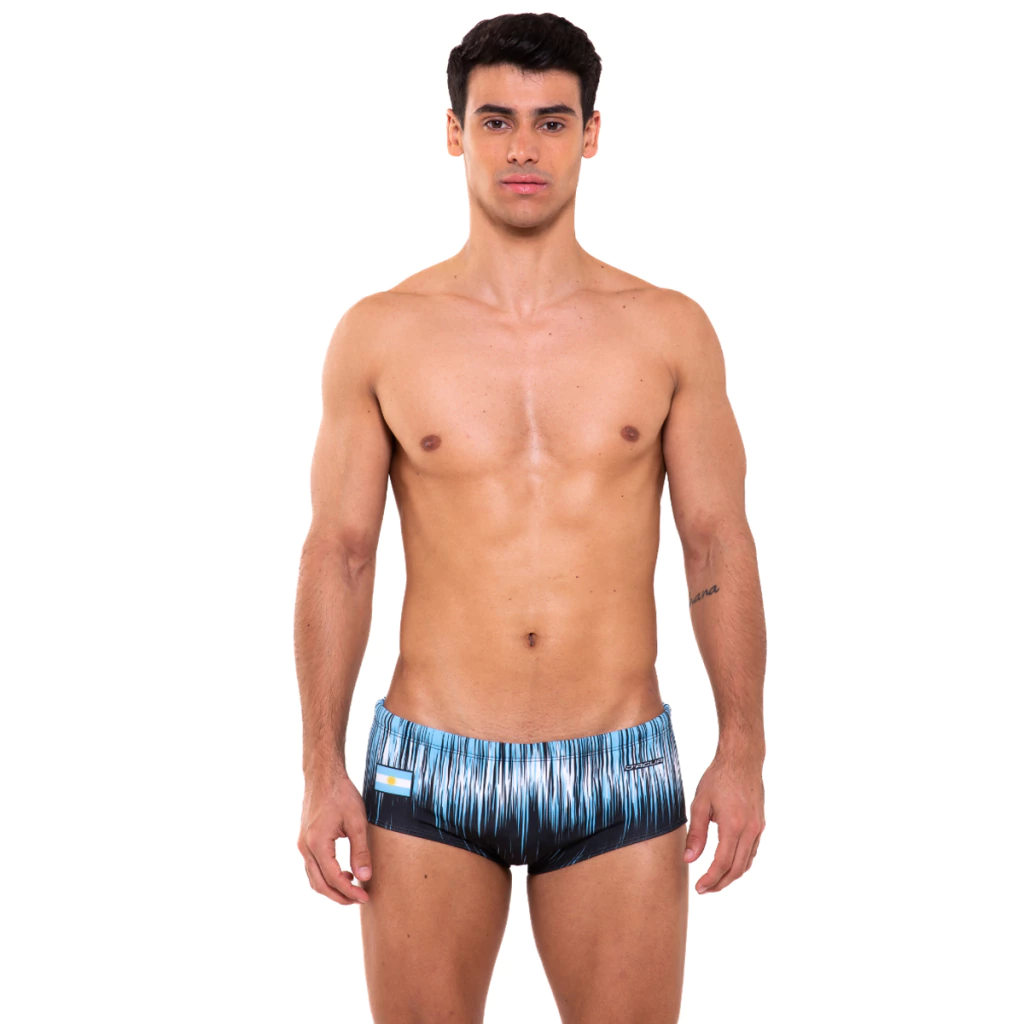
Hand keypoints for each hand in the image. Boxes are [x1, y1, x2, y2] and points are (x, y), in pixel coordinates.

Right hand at [297, 771, 372, 905]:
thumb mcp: (357, 821)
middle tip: (359, 899)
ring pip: (313, 878)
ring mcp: (302, 844)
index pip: (333, 879)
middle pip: (319, 884)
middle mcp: (305, 847)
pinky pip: (312, 867)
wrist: (323, 776)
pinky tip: (342, 872)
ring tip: (352, 888)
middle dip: (339, 896)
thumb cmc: (341, 794)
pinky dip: (325, 876)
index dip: (349, 892)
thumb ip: (360, 851)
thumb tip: (364, 877)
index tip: (365, 897)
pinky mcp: (304, 840)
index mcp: (317, 843)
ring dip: (331, 887)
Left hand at [683, 748, 764, 893]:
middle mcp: (750, 830)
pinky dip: (740, 863)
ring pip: (747, 863)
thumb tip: (689, 859)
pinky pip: (752, 852)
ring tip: (714, 881)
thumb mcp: (700, 803)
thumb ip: (696, 833)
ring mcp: (758, 828)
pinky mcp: (760, 824)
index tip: (699, 888)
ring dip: (731, 876)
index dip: (710, 880)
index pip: (722, 863)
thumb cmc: (718, 778)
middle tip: (704, 890)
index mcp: (733, 826)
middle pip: (736, 869)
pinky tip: (728, 864)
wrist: (742, 760)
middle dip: (720, 883)